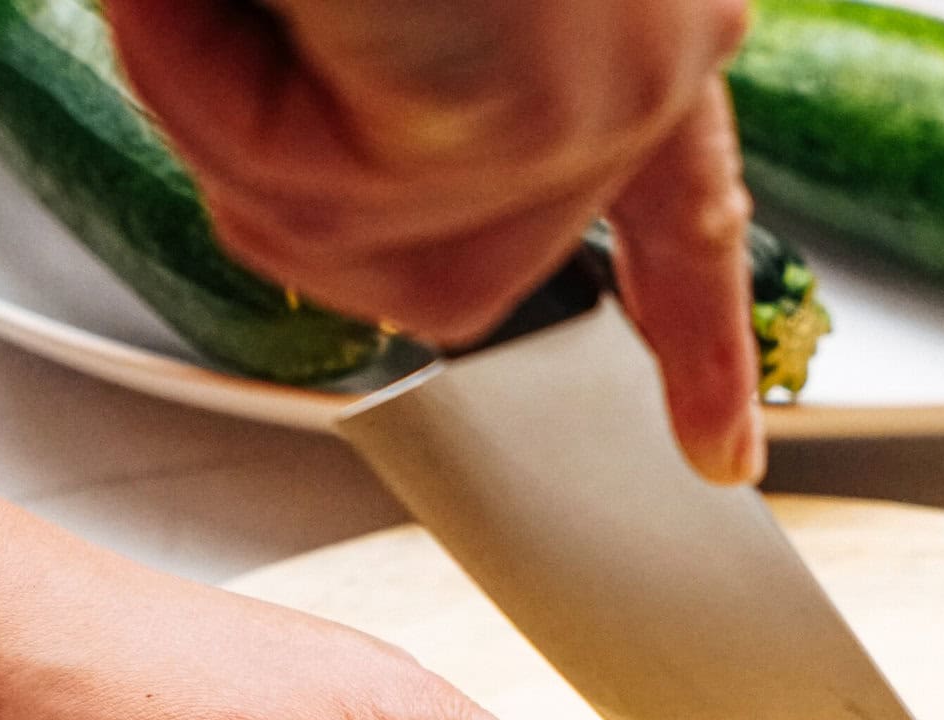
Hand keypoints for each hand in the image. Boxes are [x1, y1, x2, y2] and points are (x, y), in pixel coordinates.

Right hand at [106, 0, 763, 485]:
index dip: (696, 336)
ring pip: (369, 260)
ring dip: (240, 113)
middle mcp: (651, 48)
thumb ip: (419, 87)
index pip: (686, 211)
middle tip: (247, 8)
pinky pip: (319, 203)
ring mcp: (602, 84)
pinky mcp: (524, 110)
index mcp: (639, 4)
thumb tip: (366, 207)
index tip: (723, 450)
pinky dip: (221, 86)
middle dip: (295, 172)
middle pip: (448, 276)